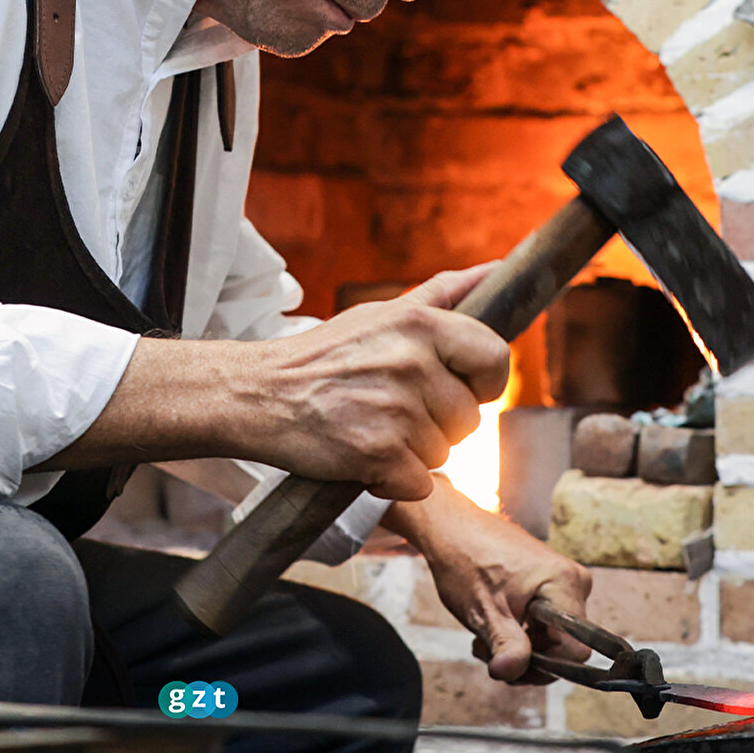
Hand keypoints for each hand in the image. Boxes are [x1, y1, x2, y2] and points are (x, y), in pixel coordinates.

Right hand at [247, 267, 510, 499]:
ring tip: (369, 426)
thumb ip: (441, 293)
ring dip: (411, 452)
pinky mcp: (380, 453)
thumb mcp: (379, 314)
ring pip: (444, 453)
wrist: (258, 394)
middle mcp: (412, 362)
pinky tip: (362, 454)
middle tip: (389, 408)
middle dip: (436, 422)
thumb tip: (494, 269)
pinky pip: (419, 483)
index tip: (455, 386)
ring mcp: (397, 409)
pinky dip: (393, 480)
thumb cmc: (321, 356)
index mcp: (418, 323)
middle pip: (468, 417)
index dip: (481, 381)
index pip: (494, 357)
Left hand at [384, 476, 592, 682]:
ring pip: (551, 637)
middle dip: (525, 657)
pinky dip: (518, 631)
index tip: (512, 664)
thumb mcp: (484, 610)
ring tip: (483, 638)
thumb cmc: (465, 560)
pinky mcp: (550, 583)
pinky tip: (492, 625)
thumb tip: (511, 672)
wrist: (450, 527)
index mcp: (565, 584)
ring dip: (518, 646)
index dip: (544, 665)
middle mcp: (573, 581)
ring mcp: (562, 581)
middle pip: (564, 647)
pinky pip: (544, 622)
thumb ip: (505, 645)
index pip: (576, 650)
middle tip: (488, 651)